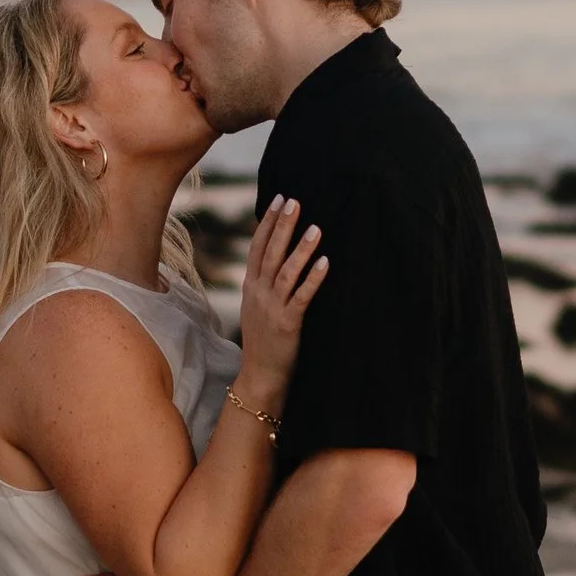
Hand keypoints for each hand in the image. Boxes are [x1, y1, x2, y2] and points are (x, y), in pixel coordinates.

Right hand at [235, 193, 327, 396]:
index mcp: (251, 287)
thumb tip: (274, 258)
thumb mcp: (256, 307)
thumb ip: (263, 283)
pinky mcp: (288, 324)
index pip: (257, 247)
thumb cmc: (264, 341)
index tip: (278, 199)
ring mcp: (272, 308)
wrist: (259, 375)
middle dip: (282, 226)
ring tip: (316, 228)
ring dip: (300, 249)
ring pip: (286, 272)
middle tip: (294, 201)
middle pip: (270, 253)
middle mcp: (258, 293)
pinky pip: (301, 297)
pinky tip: (324, 263)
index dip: (267, 222)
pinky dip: (312, 279)